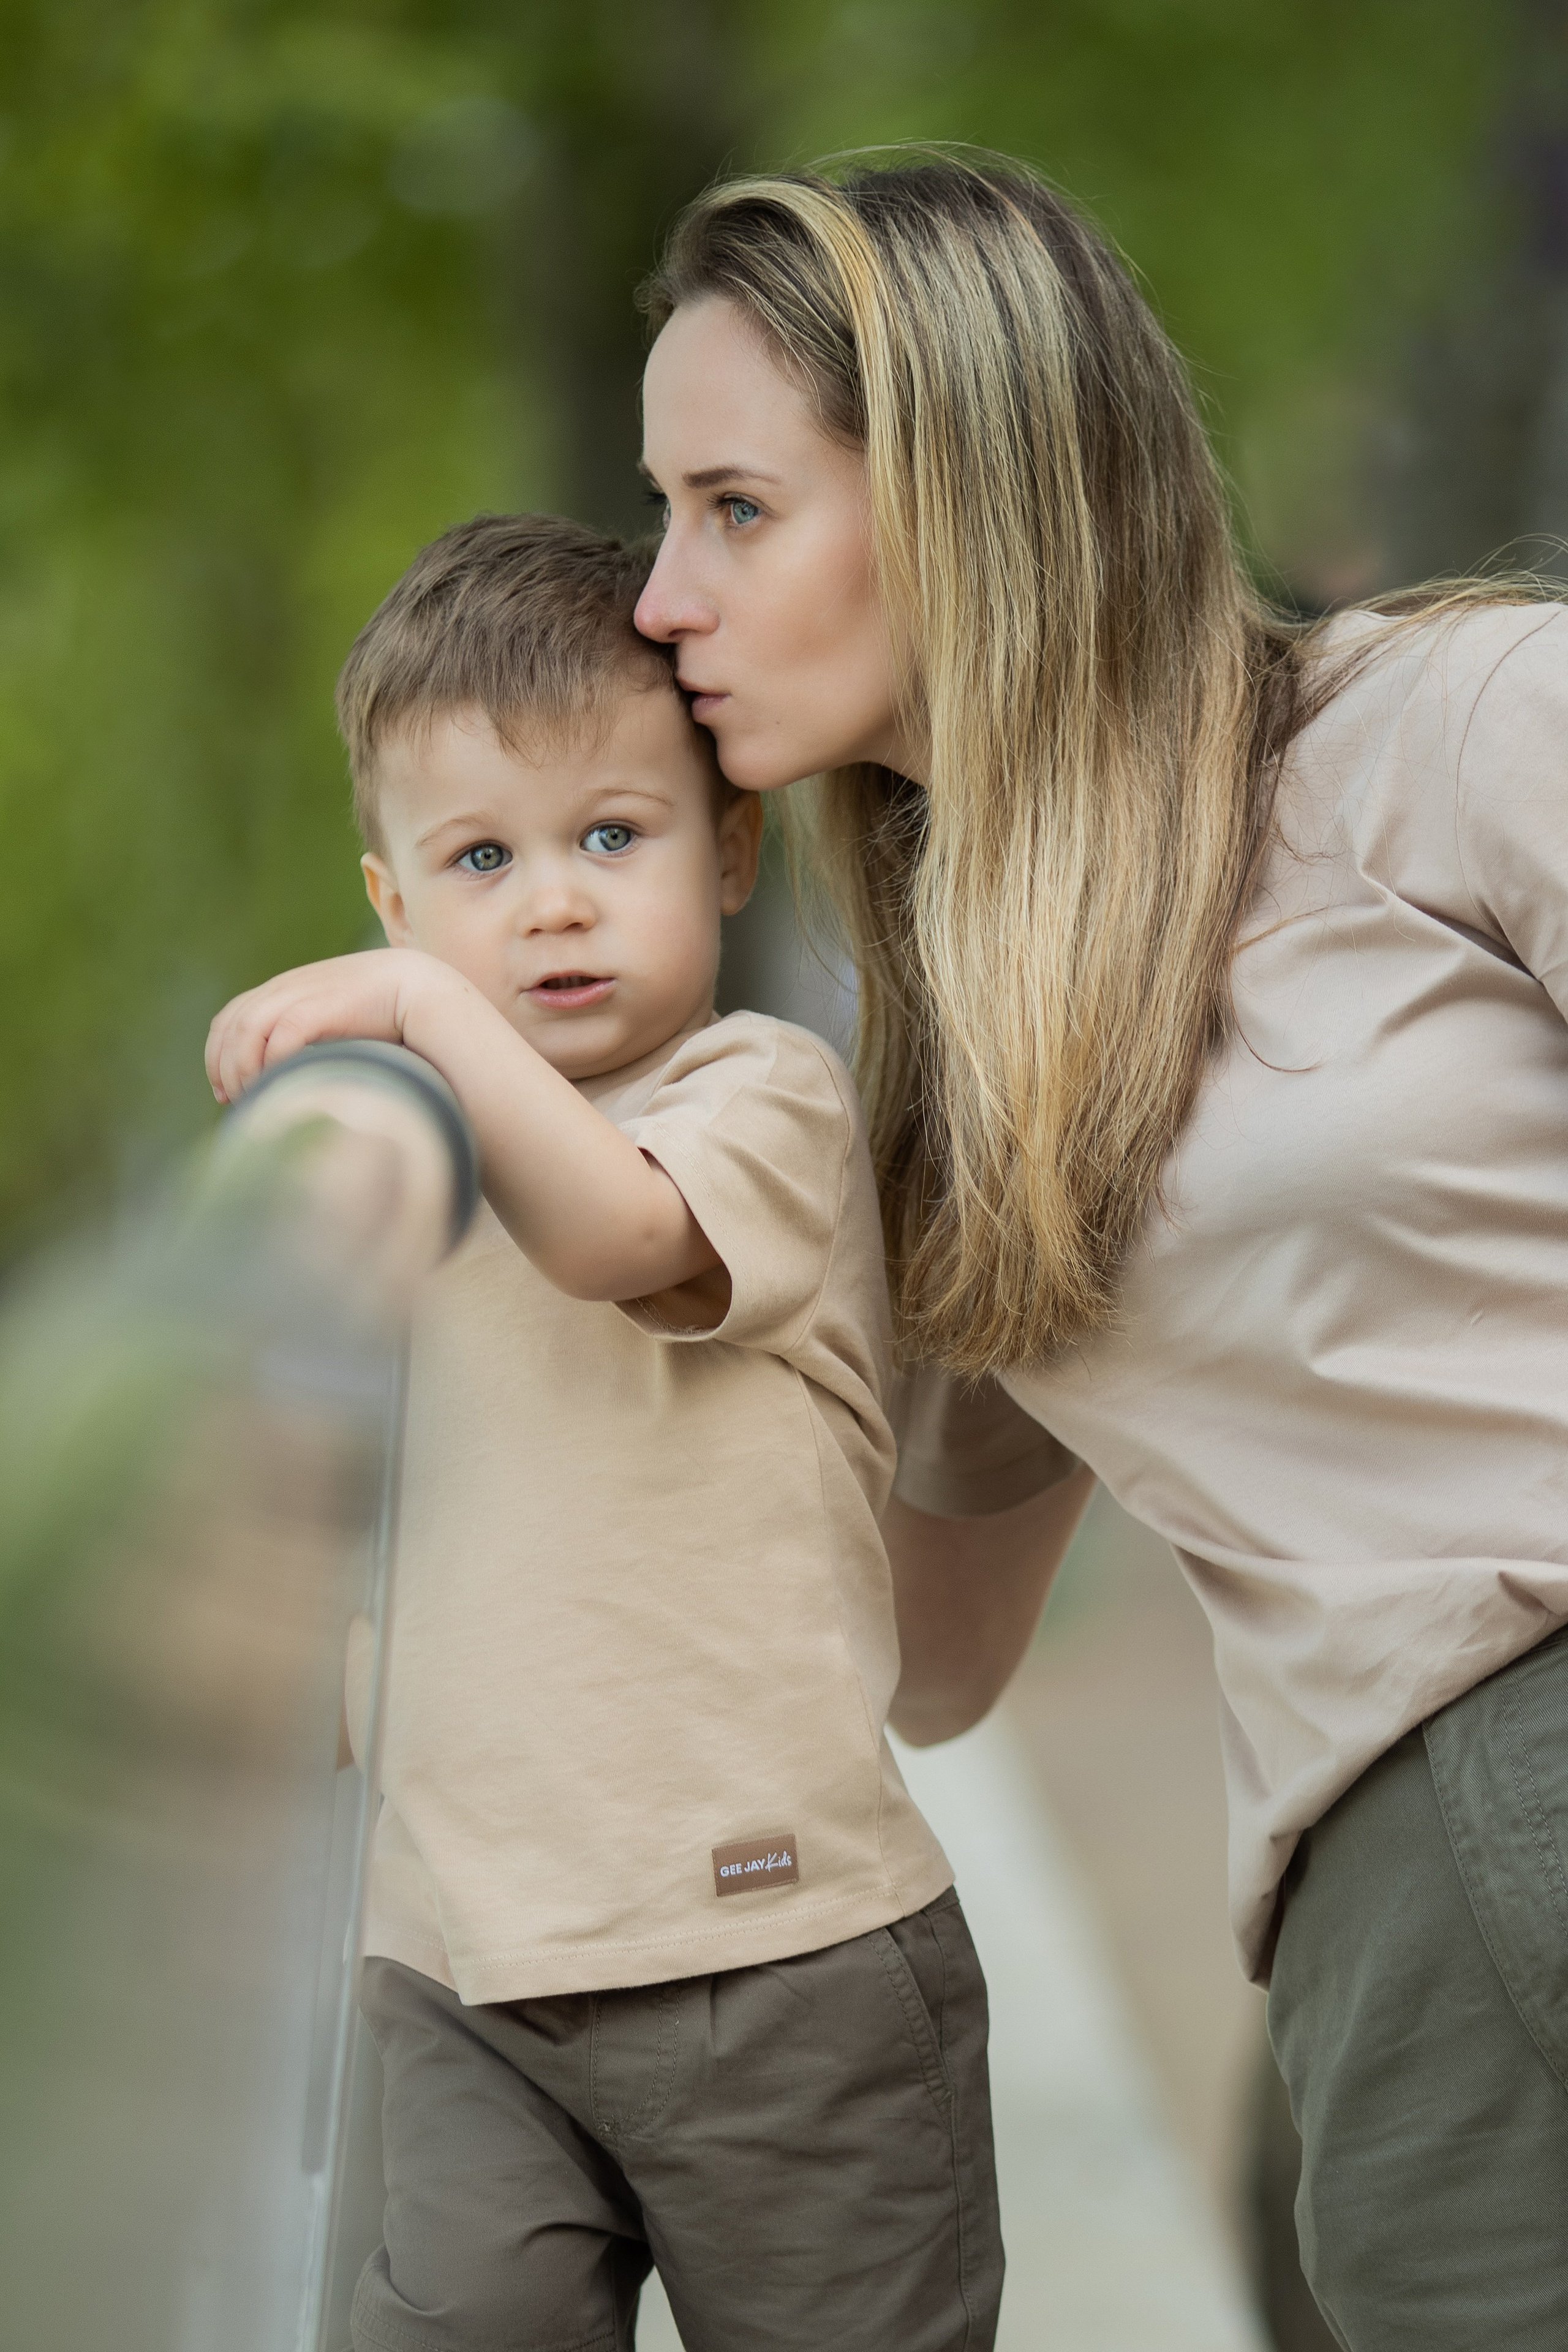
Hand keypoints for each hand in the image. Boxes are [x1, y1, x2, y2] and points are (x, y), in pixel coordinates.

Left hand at [204, 948, 462, 1103]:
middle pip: (231, 1025)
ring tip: (252, 1097)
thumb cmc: (383, 1013)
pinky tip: (277, 1083)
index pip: (231, 1017)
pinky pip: (280, 1036)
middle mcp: (286, 987)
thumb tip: (289, 1076)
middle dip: (223, 1066)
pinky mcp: (320, 1006)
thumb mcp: (333, 1019)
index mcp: (285, 988)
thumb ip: (308, 1035)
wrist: (420, 987)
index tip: (224, 1090)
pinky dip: (271, 1062)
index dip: (218, 1054)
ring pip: (247, 1030)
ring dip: (241, 1068)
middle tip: (233, 1100)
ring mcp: (300, 993)